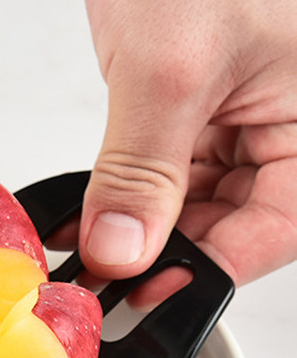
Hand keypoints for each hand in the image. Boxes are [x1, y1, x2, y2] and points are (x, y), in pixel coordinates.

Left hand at [80, 0, 296, 300]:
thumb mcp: (169, 66)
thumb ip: (145, 172)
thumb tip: (124, 251)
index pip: (272, 232)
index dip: (203, 270)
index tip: (138, 291)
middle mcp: (289, 122)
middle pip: (232, 222)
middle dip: (160, 245)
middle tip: (98, 266)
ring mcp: (246, 111)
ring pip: (195, 201)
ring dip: (136, 221)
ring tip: (81, 236)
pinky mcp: (201, 101)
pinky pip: (169, 166)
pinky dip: (126, 188)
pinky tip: (85, 206)